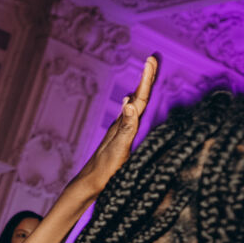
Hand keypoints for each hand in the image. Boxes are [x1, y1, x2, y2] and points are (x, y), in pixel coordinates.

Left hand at [74, 53, 157, 194]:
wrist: (91, 183)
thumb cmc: (106, 169)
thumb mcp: (119, 147)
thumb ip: (126, 126)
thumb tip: (128, 102)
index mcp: (124, 123)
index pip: (139, 97)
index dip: (147, 79)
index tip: (151, 60)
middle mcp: (122, 123)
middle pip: (138, 96)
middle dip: (146, 78)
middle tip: (152, 59)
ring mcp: (120, 130)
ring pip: (134, 105)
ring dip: (142, 89)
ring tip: (148, 74)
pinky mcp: (120, 139)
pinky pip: (130, 117)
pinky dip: (134, 107)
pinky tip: (130, 105)